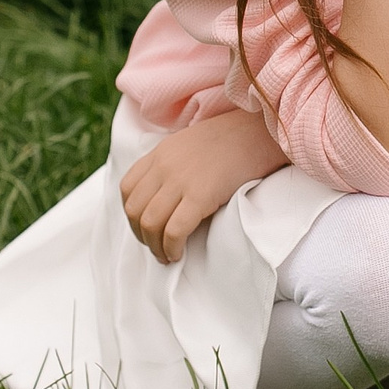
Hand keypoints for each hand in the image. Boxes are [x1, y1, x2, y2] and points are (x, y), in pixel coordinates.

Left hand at [118, 107, 291, 263]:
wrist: (260, 132)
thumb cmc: (233, 140)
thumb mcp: (191, 143)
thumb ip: (172, 164)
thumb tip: (165, 196)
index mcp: (160, 153)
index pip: (127, 189)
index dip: (132, 215)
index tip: (145, 227)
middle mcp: (164, 166)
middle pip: (135, 210)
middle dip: (141, 236)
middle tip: (156, 247)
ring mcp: (180, 181)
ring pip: (150, 224)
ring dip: (155, 246)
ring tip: (167, 255)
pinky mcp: (200, 196)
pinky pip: (174, 231)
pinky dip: (171, 248)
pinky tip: (178, 253)